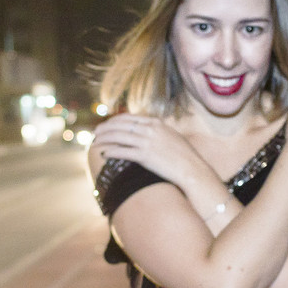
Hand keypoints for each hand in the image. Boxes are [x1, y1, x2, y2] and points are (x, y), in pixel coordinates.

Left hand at [90, 113, 205, 184]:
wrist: (192, 169)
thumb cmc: (184, 156)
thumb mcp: (171, 137)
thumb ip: (158, 132)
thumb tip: (147, 131)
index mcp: (156, 123)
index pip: (129, 118)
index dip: (114, 121)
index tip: (107, 125)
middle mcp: (150, 129)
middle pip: (120, 125)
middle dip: (105, 128)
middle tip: (96, 133)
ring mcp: (147, 142)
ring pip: (118, 137)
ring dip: (104, 139)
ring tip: (95, 142)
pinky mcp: (145, 156)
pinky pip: (123, 151)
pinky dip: (111, 151)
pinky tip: (104, 154)